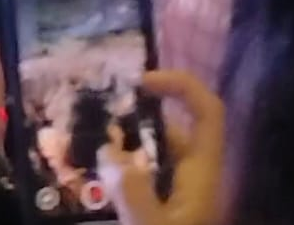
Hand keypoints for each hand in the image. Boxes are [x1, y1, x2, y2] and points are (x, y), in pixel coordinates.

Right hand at [99, 70, 223, 224]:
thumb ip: (135, 193)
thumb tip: (110, 150)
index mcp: (203, 171)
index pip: (207, 111)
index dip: (181, 85)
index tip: (142, 82)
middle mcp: (195, 176)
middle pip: (170, 133)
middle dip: (134, 124)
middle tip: (94, 125)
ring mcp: (181, 196)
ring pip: (153, 159)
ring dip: (123, 152)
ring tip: (86, 148)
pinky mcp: (166, 213)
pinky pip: (144, 184)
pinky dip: (123, 177)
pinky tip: (95, 182)